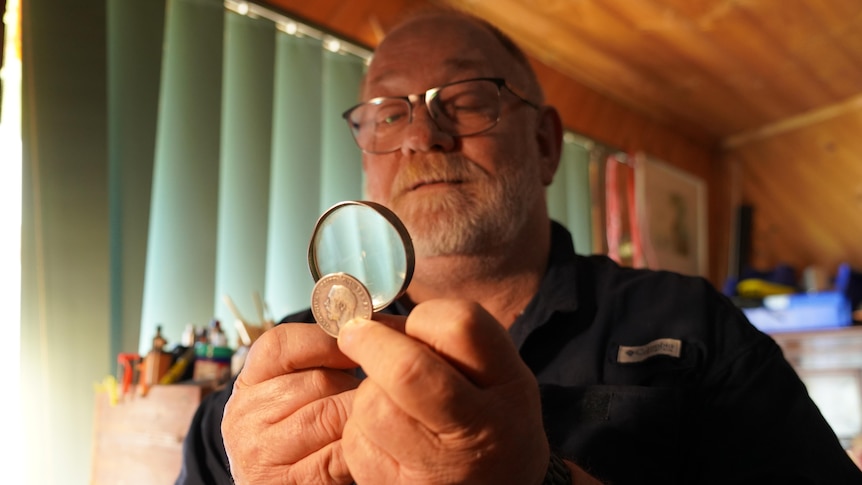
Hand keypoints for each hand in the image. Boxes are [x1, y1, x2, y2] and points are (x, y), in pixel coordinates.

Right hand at [222, 323, 360, 484]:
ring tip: (369, 419)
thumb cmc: (300, 437)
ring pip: (329, 415)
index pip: (280, 344)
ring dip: (360, 415)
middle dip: (354, 385)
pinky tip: (366, 446)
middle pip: (316, 380)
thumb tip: (365, 329)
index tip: (356, 346)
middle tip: (371, 393)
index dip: (325, 341)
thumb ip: (317, 365)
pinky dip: (359, 448)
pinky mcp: (282, 483)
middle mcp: (243, 416)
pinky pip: (337, 454)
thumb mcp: (294, 395)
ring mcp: (259, 453)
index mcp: (247, 385)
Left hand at [337, 299, 549, 484]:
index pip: (459, 326)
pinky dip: (360, 432)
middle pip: (407, 370)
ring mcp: (441, 469)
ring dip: (368, 394)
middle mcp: (482, 429)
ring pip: (373, 405)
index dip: (422, 319)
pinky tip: (384, 439)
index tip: (406, 325)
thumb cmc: (490, 423)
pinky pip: (358, 443)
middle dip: (371, 344)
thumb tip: (372, 323)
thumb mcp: (498, 378)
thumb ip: (451, 345)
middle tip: (354, 335)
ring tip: (390, 403)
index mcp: (511, 387)